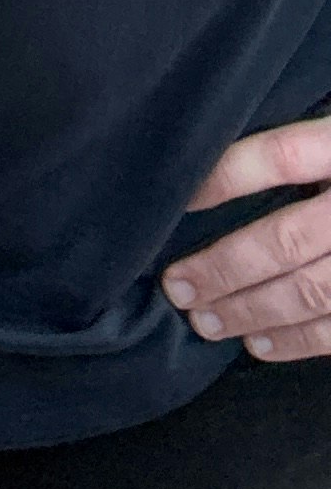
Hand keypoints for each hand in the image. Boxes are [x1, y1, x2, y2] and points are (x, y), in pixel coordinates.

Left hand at [166, 119, 330, 358]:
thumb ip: (307, 142)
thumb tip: (215, 158)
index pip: (279, 156)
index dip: (223, 177)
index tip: (176, 196)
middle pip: (286, 237)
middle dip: (225, 267)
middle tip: (176, 285)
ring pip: (312, 292)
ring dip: (251, 311)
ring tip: (203, 320)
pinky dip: (298, 342)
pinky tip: (260, 346)